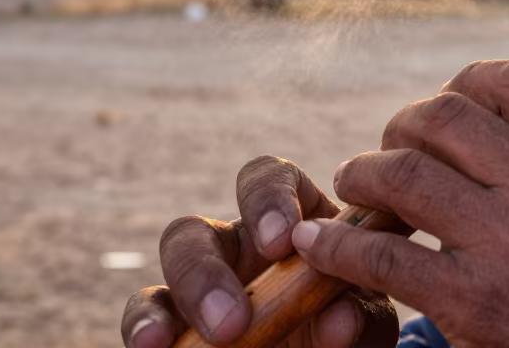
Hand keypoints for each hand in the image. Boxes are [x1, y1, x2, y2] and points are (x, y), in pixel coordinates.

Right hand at [121, 156, 398, 347]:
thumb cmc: (350, 324)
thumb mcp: (364, 320)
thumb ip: (357, 314)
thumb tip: (339, 321)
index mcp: (292, 218)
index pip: (271, 178)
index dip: (271, 201)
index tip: (281, 243)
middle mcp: (238, 241)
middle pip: (201, 227)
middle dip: (210, 271)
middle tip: (235, 320)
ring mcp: (200, 281)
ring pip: (170, 263)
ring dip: (185, 298)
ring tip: (212, 337)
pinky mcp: (174, 321)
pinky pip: (145, 313)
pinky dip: (145, 327)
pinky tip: (154, 346)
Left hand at [290, 60, 508, 347]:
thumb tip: (489, 114)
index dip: (467, 82)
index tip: (447, 104)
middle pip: (446, 116)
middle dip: (403, 125)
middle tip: (392, 148)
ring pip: (404, 174)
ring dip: (362, 174)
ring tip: (354, 185)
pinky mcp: (475, 302)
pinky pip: (382, 255)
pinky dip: (338, 246)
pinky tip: (322, 245)